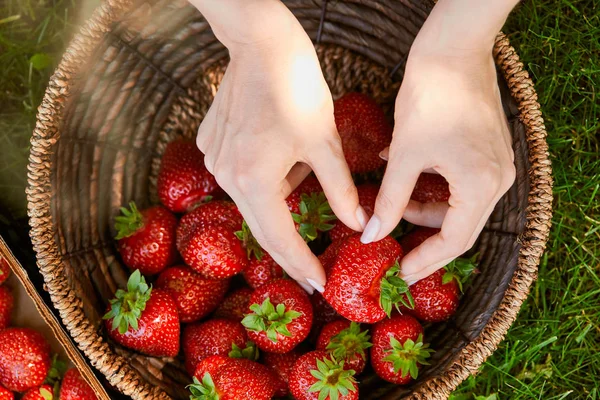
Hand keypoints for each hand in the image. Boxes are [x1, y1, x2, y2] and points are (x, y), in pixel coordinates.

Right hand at [196, 4, 365, 292]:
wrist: (260, 43)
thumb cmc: (297, 87)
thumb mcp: (325, 141)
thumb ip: (340, 189)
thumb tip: (358, 225)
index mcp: (255, 180)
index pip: (280, 238)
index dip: (302, 264)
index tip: (319, 286)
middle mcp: (226, 176)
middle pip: (262, 227)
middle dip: (289, 250)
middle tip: (312, 273)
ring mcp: (214, 161)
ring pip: (254, 199)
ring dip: (280, 200)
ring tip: (300, 163)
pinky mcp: (212, 146)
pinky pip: (242, 176)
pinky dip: (265, 177)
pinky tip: (280, 149)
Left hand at [361, 46, 515, 283]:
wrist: (452, 49)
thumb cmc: (430, 98)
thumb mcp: (405, 156)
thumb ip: (389, 200)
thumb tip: (371, 234)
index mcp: (483, 185)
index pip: (454, 240)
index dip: (425, 260)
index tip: (399, 274)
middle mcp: (498, 180)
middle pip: (459, 227)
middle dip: (424, 240)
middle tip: (394, 253)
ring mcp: (496, 165)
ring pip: (458, 205)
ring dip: (424, 209)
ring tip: (390, 206)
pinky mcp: (488, 151)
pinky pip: (461, 185)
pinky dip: (432, 188)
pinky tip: (404, 179)